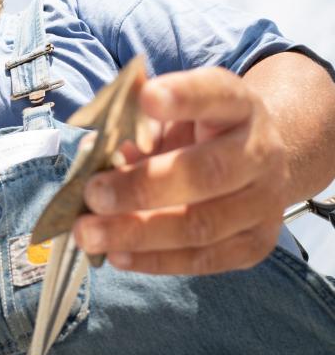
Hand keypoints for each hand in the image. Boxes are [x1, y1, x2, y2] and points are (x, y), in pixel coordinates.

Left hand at [74, 66, 291, 274]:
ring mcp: (264, 203)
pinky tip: (116, 255)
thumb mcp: (171, 113)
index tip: (146, 96)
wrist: (254, 164)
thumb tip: (94, 147)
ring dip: (137, 233)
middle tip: (92, 194)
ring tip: (89, 234)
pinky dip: (153, 261)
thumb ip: (136, 122)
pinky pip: (202, 260)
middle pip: (206, 172)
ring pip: (202, 226)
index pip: (216, 94)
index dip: (184, 96)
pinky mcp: (254, 245)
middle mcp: (259, 152)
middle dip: (142, 187)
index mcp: (238, 106)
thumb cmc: (196, 134)